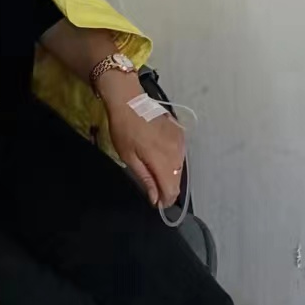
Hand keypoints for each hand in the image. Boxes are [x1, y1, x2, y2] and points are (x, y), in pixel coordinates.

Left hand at [104, 87, 187, 207]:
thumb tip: (156, 199)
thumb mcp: (129, 158)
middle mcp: (176, 152)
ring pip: (180, 169)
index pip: (171, 190)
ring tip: (155, 171)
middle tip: (152, 188)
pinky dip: (172, 161)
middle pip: (177, 180)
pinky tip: (161, 157)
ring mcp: (180, 141)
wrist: (130, 102)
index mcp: (162, 159)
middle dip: (167, 188)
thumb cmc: (124, 130)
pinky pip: (180, 155)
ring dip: (170, 175)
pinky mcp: (180, 133)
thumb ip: (146, 179)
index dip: (165, 200)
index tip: (156, 203)